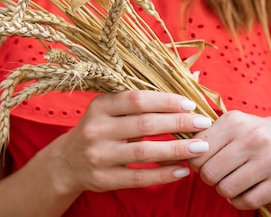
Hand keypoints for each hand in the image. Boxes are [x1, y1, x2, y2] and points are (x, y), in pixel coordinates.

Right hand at [48, 91, 212, 194]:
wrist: (67, 162)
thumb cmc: (98, 129)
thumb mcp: (107, 110)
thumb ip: (136, 103)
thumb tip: (183, 91)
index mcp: (100, 106)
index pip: (137, 100)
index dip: (166, 101)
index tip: (190, 104)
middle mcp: (97, 129)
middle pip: (145, 124)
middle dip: (178, 123)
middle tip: (204, 123)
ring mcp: (99, 156)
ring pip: (144, 152)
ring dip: (177, 149)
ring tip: (201, 147)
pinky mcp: (104, 179)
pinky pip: (139, 177)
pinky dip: (164, 173)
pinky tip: (183, 169)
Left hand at [187, 111, 270, 209]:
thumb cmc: (252, 133)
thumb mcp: (231, 124)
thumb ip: (206, 133)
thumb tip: (181, 148)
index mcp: (235, 121)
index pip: (198, 151)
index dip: (195, 161)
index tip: (202, 162)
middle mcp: (254, 138)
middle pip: (210, 172)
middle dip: (208, 178)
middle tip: (215, 174)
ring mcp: (270, 159)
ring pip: (227, 188)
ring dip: (223, 190)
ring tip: (228, 182)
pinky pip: (248, 201)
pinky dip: (238, 201)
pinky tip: (241, 192)